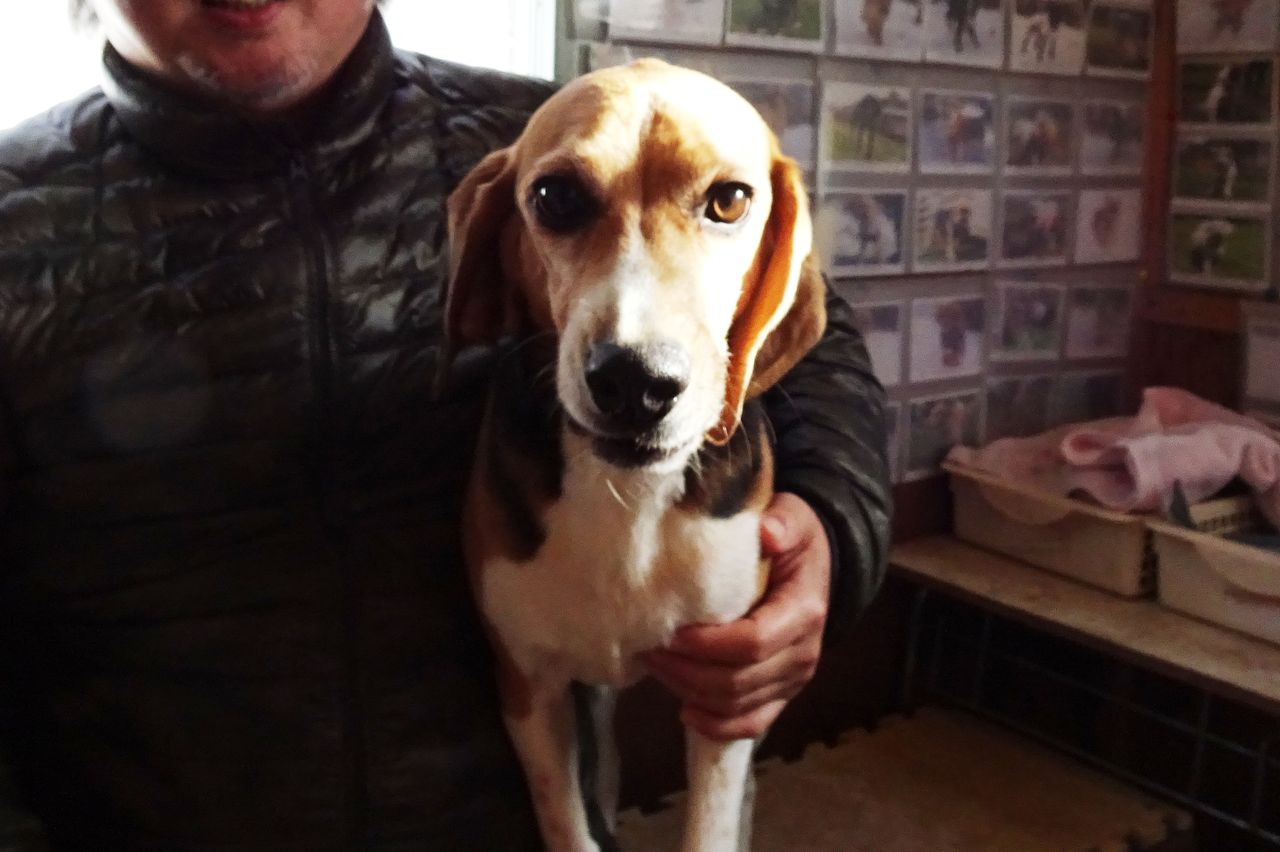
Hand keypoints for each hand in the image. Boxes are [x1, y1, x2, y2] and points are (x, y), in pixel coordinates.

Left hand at [643, 492, 830, 740]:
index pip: (752, 642)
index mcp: (804, 611)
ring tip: (656, 665)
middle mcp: (803, 654)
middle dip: (686, 670)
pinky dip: (716, 725)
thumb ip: (782, 523)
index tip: (670, 631)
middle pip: (738, 681)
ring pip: (737, 705)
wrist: (813, 567)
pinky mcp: (781, 695)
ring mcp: (794, 680)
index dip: (706, 645)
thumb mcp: (793, 518)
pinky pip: (751, 724)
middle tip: (649, 647)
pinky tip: (685, 710)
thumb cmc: (793, 541)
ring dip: (690, 691)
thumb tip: (766, 532)